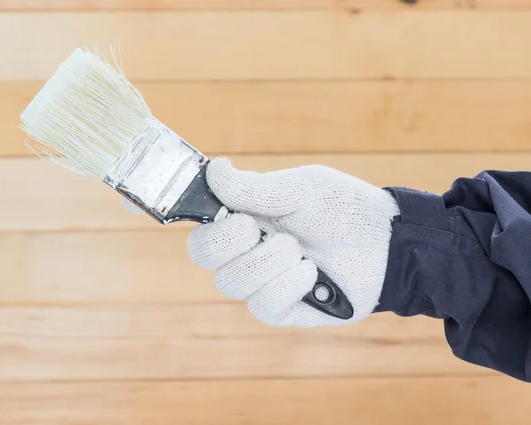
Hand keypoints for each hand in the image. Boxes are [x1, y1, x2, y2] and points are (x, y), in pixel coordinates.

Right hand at [186, 158, 399, 326]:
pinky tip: (313, 275)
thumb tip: (213, 169)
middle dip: (236, 241)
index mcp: (243, 219)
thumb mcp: (302, 189)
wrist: (384, 244)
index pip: (201, 229)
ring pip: (232, 282)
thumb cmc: (342, 209)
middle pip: (205, 256)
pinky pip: (263, 305)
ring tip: (302, 251)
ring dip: (272, 261)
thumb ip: (255, 188)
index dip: (210, 225)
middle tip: (271, 230)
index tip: (243, 217)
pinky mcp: (280, 309)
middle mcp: (245, 252)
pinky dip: (289, 285)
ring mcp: (260, 282)